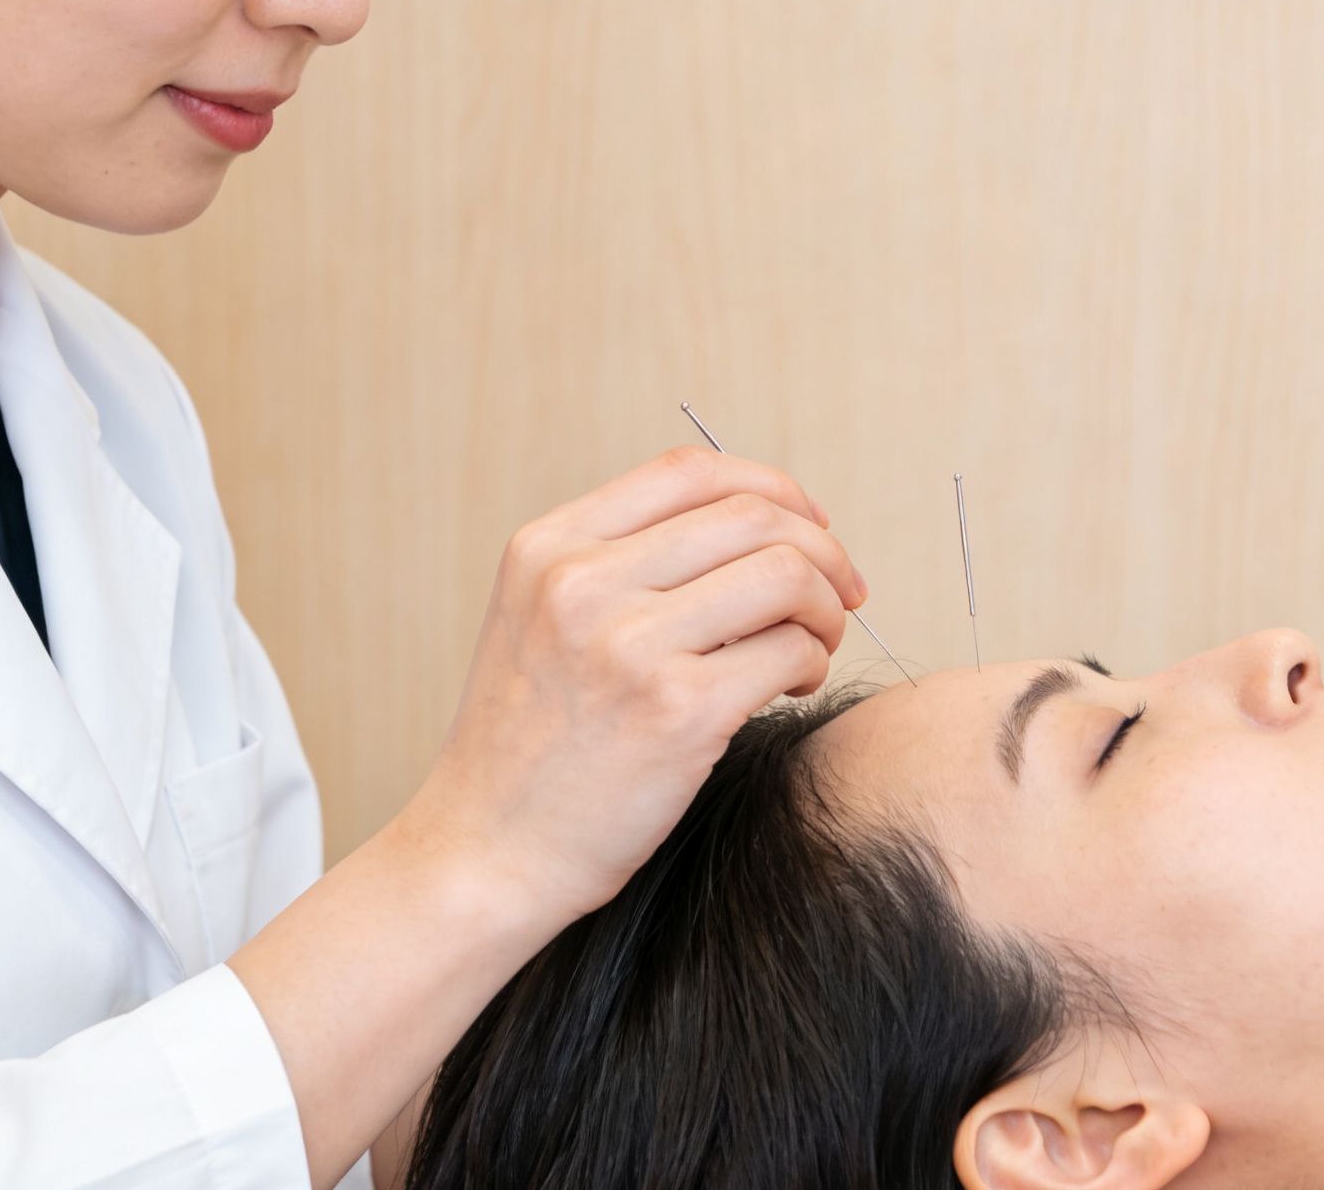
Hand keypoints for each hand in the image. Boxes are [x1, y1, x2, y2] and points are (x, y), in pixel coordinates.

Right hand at [394, 442, 864, 930]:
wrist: (483, 853)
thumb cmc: (526, 745)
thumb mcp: (538, 617)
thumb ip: (617, 563)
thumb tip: (754, 527)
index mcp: (549, 546)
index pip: (690, 472)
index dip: (769, 487)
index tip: (807, 523)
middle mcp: (582, 581)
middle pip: (751, 516)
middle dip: (820, 547)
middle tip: (840, 589)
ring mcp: (628, 644)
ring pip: (785, 575)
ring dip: (823, 606)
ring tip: (812, 643)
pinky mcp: (678, 712)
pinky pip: (789, 650)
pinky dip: (811, 661)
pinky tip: (792, 686)